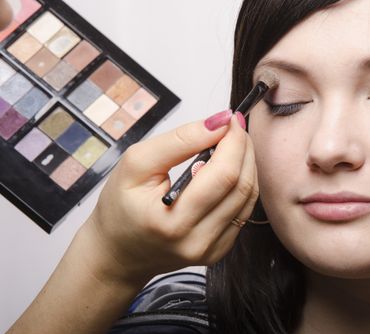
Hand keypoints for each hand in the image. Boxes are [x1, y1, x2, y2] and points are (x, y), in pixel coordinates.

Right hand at [81, 111, 257, 285]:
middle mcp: (198, 241)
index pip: (223, 175)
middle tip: (233, 126)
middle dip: (243, 148)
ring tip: (231, 143)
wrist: (118, 252)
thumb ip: (179, 141)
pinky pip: (244, 210)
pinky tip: (229, 168)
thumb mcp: (137, 164)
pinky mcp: (220, 250)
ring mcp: (212, 249)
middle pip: (242, 185)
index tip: (229, 118)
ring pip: (248, 197)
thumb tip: (219, 123)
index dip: (233, 141)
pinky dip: (242, 183)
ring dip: (246, 163)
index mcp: (173, 222)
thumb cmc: (121, 207)